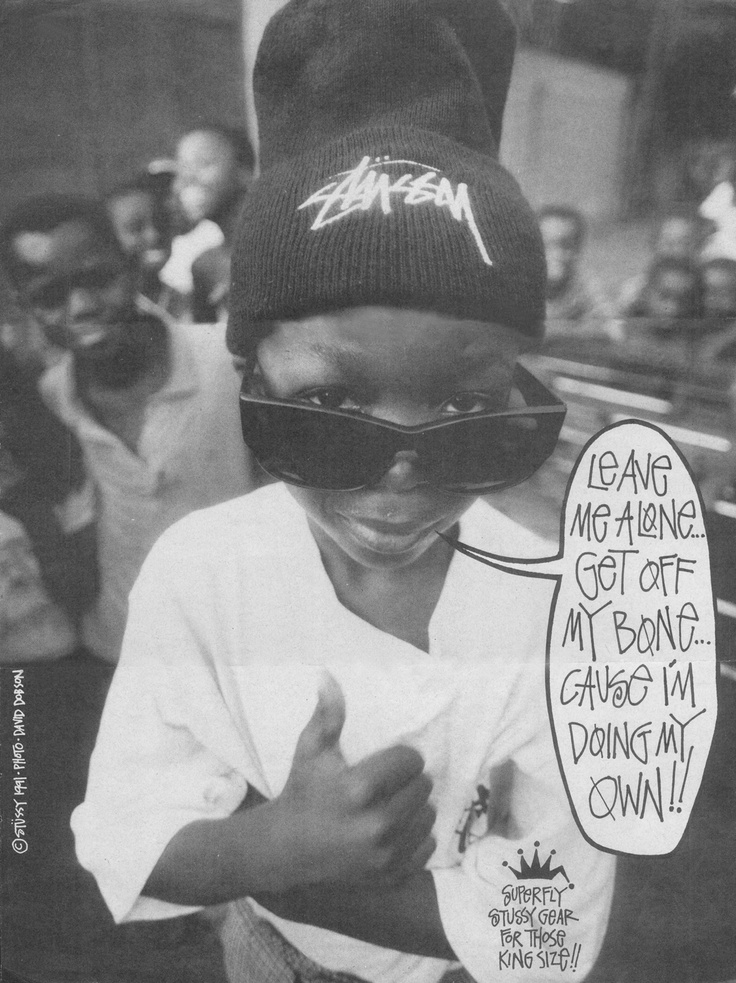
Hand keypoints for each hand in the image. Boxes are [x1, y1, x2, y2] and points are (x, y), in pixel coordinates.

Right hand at [273, 675, 435, 886]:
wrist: (285, 849)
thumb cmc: (302, 792)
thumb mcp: (311, 750)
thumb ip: (327, 714)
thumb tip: (329, 676)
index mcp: (358, 789)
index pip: (411, 761)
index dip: (401, 758)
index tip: (388, 761)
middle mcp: (375, 825)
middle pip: (423, 787)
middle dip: (409, 781)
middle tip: (391, 783)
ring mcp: (384, 855)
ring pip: (428, 816)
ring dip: (416, 807)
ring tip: (394, 803)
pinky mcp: (389, 876)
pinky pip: (426, 847)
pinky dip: (416, 837)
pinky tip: (396, 829)